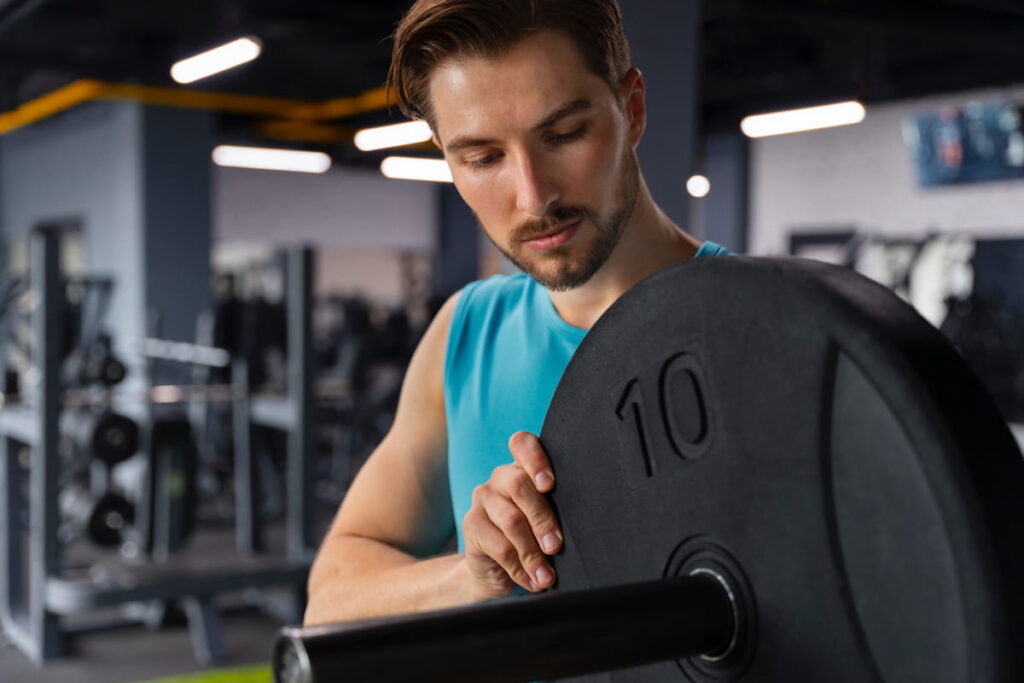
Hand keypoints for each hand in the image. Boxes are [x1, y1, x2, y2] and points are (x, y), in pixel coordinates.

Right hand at [461, 430, 563, 599]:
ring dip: (533, 552)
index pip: (523, 444)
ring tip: (547, 576)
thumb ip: (557, 512)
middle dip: (542, 519)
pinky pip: (499, 546)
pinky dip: (520, 568)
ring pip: (511, 520)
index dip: (536, 459)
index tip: (549, 485)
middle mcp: (501, 478)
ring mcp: (483, 499)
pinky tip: (532, 581)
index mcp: (523, 468)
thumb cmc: (533, 540)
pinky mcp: (471, 525)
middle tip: (556, 546)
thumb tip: (584, 523)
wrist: (495, 572)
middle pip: (519, 485)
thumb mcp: (546, 522)